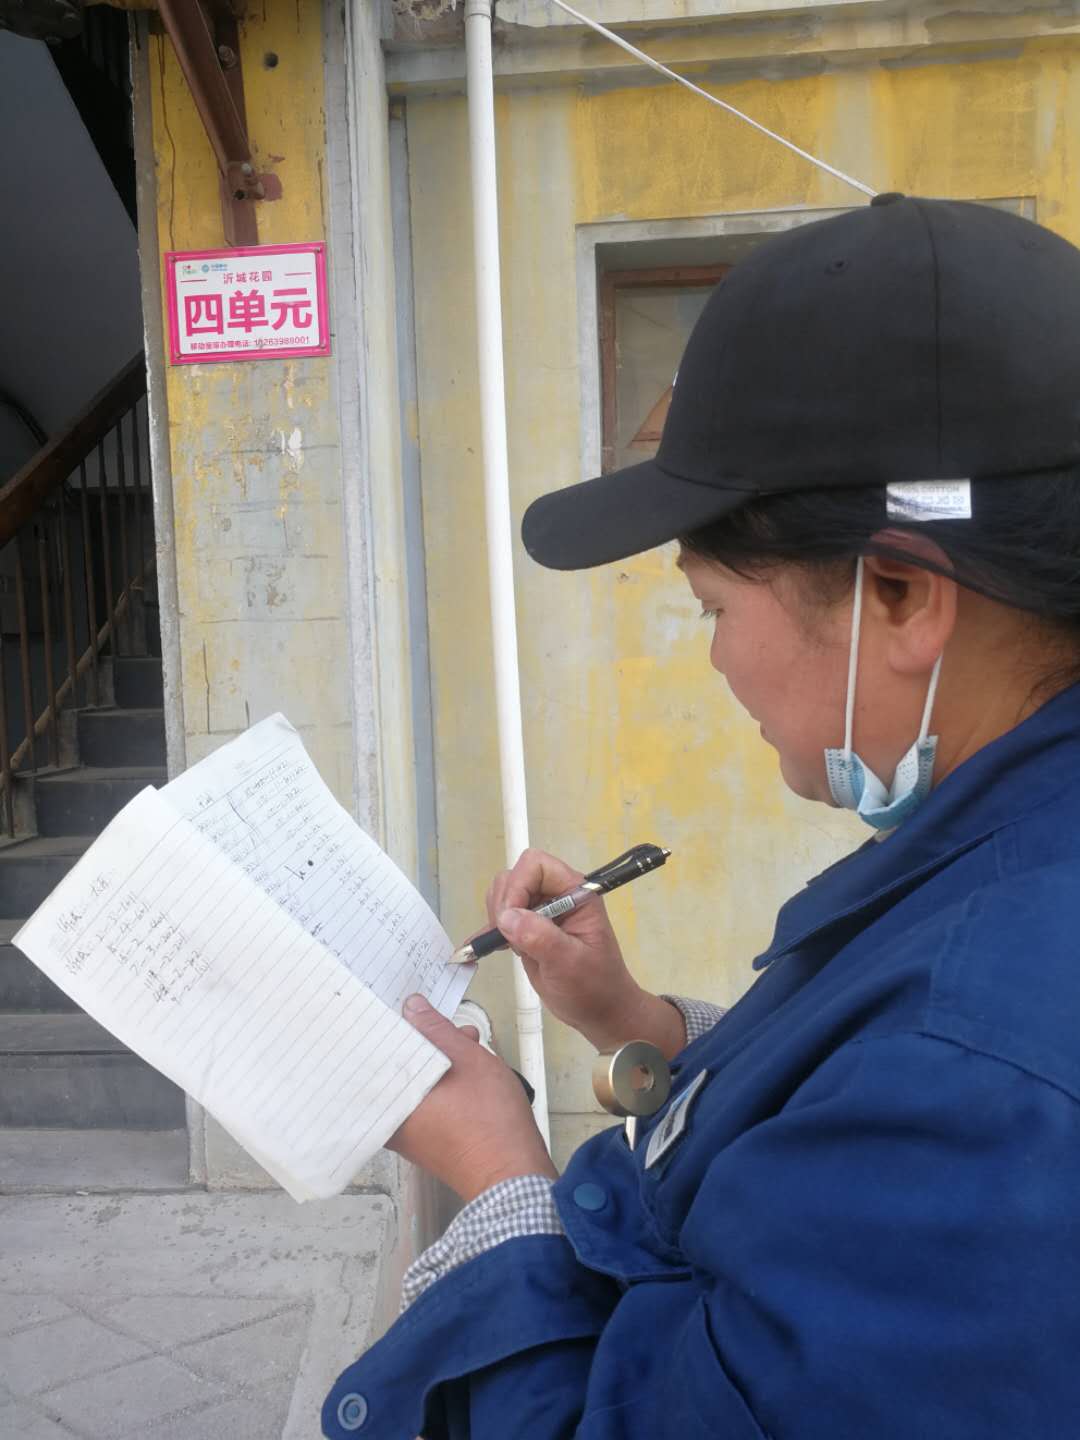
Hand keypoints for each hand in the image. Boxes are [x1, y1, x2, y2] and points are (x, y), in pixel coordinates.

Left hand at [387, 995, 557, 1203]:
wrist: (512, 1175)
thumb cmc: (489, 1122)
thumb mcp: (467, 1059)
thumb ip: (436, 1029)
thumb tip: (411, 1007)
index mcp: (389, 1101)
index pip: (379, 1051)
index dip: (397, 1024)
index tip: (409, 1007)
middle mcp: (390, 1120)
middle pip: (399, 1066)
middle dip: (426, 1040)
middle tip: (451, 1026)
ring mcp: (408, 1134)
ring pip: (415, 1082)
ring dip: (438, 1060)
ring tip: (469, 1044)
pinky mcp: (427, 1141)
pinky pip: (426, 1102)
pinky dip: (442, 1083)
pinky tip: (467, 1071)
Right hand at [486, 849, 686, 1058]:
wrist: (599, 1011)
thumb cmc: (595, 987)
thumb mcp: (570, 963)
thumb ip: (541, 937)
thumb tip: (507, 917)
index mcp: (575, 893)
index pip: (536, 865)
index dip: (518, 886)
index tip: (510, 919)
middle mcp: (557, 896)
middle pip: (514, 877)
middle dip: (503, 905)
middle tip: (510, 939)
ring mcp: (541, 912)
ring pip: (503, 895)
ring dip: (496, 919)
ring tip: (510, 947)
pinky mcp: (528, 930)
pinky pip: (500, 918)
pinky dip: (488, 933)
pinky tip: (477, 950)